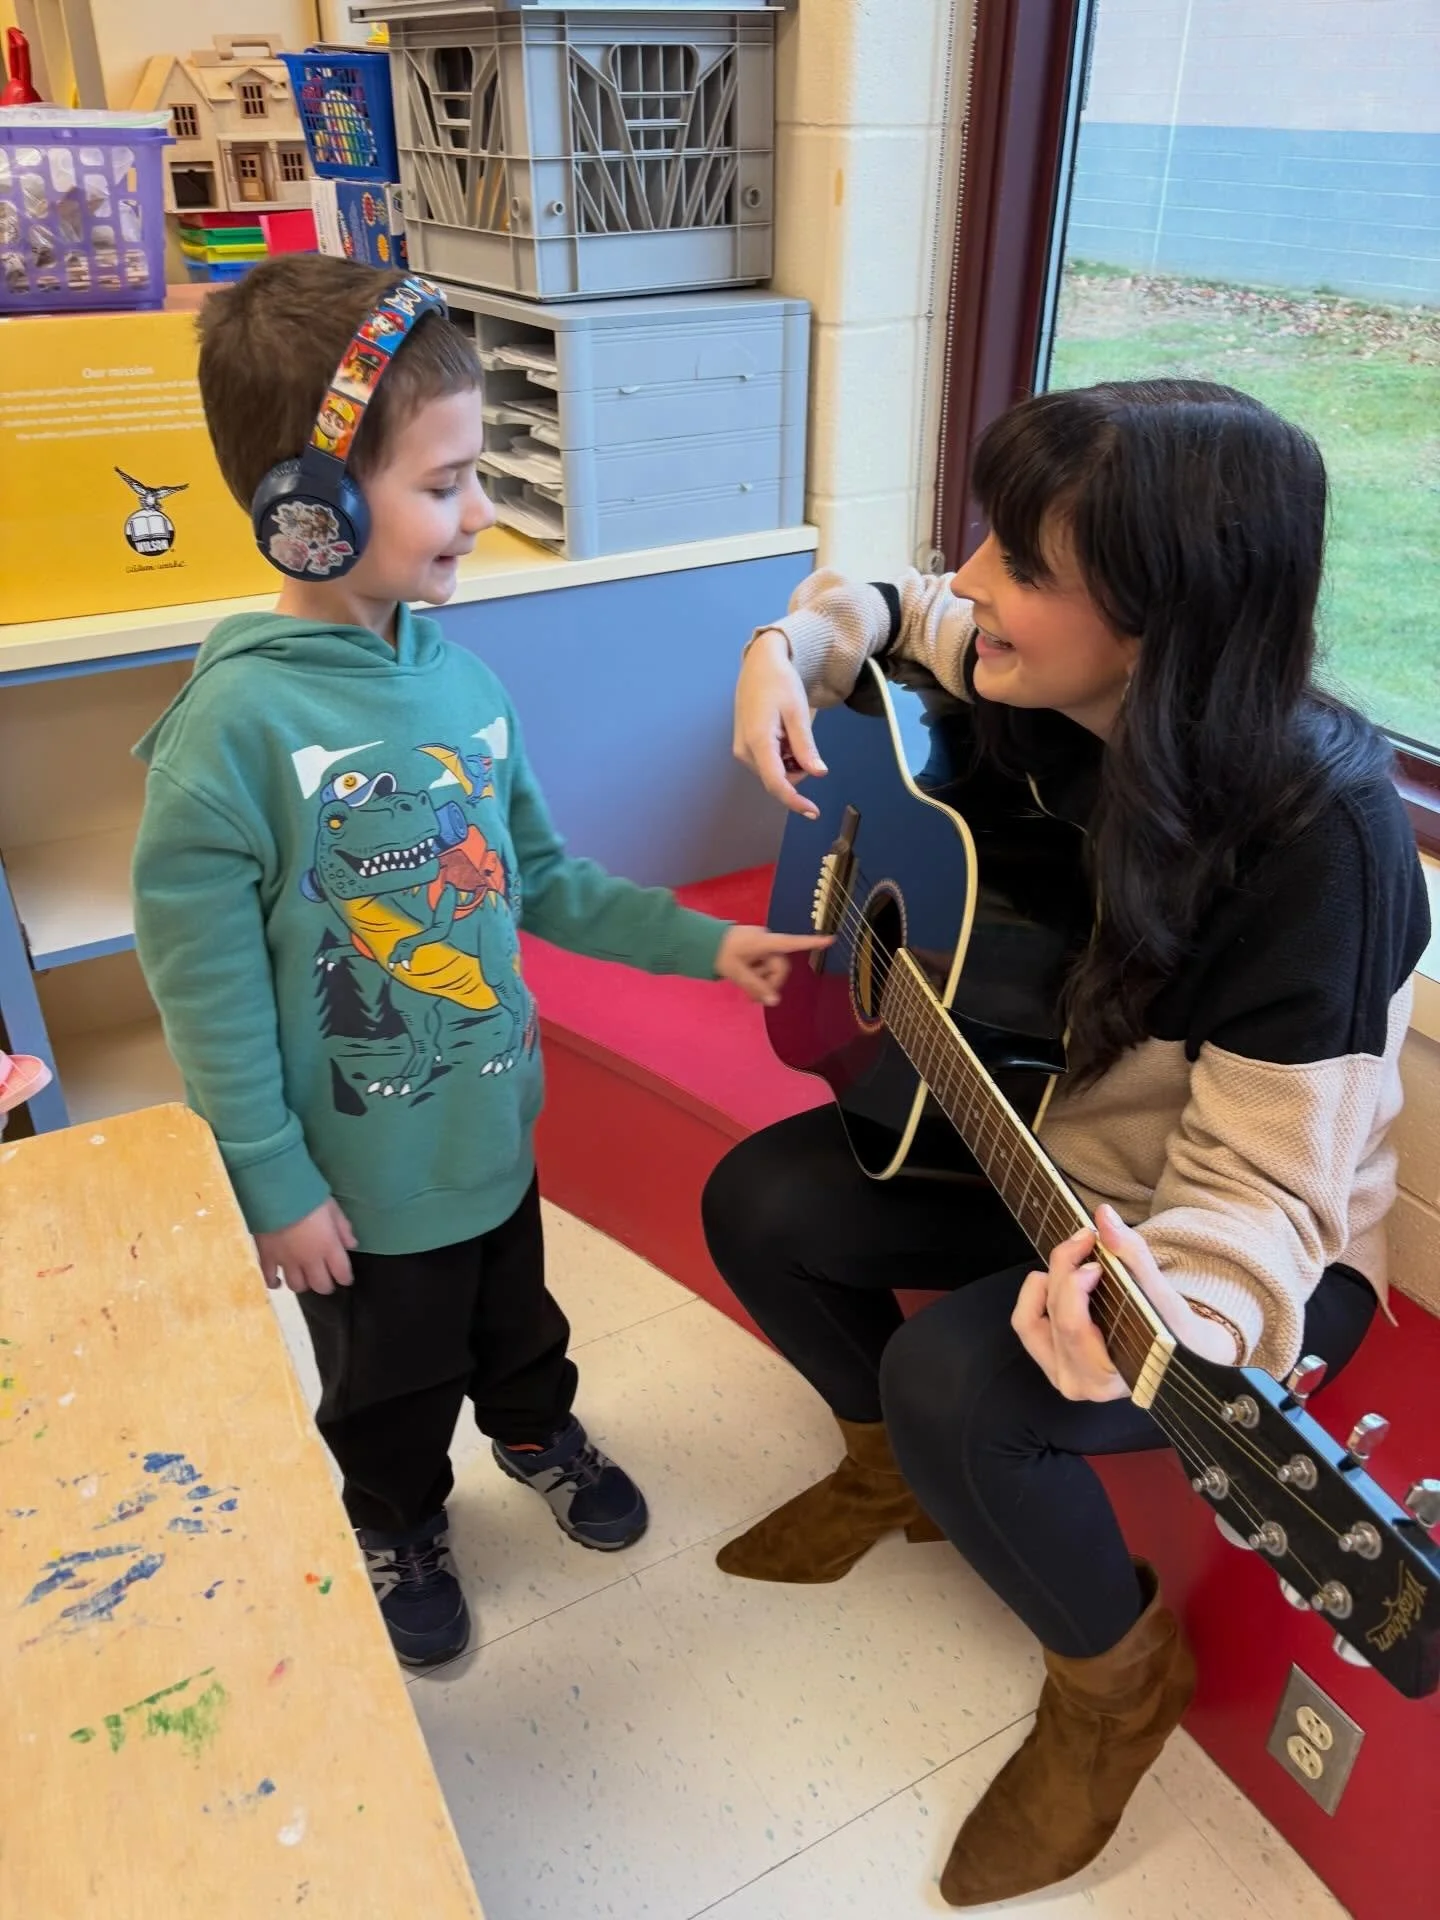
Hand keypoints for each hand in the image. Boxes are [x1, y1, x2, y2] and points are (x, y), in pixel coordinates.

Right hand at [254, 1198, 357, 1295]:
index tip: (346, 1278)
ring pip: (297, 1286)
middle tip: (326, 1280)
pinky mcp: (267, 1258)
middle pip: (320, 1285)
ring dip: (303, 1284)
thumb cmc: (308, 1196)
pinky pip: (270, 1278)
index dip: (345, 1279)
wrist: (275, 1193)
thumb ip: (343, 1228)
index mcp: (328, 1247)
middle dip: (326, 1285)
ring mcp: (287, 1261)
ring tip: (304, 1278)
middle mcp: (309, 1260)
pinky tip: (278, 1282)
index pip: (341, 1273)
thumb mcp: (332, 1208)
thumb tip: (352, 1245)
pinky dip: (274, 1283)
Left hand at [716, 925, 832, 1006]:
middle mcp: (766, 940)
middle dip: (770, 982)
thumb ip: (756, 986)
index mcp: (764, 941)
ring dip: (761, 981)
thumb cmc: (718, 953)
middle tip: (754, 999)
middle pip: (780, 965)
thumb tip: (775, 1001)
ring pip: (771, 967)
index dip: (812, 942)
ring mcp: (759, 944)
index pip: (792, 942)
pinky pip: (763, 965)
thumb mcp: (736, 972)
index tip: (831, 939)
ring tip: (746, 993)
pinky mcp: (753, 949)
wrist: (697, 940)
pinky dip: (757, 977)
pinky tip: (746, 987)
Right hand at [733, 630, 826, 817]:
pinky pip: (769, 763)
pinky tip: (783, 733)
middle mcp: (745, 752)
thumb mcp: (797, 713)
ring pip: (775, 772)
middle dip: (798, 768)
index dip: (795, 801)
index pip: (777, 783)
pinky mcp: (744, 748)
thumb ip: (806, 746)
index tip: (813, 812)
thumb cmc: (779, 683)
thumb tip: (818, 773)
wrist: (760, 665)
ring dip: (791, 760)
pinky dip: (783, 755)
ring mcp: (742, 751)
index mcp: (758, 742)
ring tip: (790, 730)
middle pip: (779, 779)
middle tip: (803, 738)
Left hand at [1012, 1204, 1239, 1401]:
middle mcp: (1078, 1383)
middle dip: (1065, 1268)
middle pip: (1051, 1315)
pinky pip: (1027, 1322)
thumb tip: (1103, 1216)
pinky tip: (1063, 1278)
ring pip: (1029, 1318)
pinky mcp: (1050, 1361)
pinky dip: (1039, 1293)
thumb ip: (1132, 1255)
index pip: (1071, 1327)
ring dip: (1047, 1281)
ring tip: (1076, 1259)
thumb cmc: (1174, 1331)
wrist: (1179, 1355)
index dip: (1074, 1283)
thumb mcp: (1161, 1294)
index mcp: (1107, 1378)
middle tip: (1087, 1239)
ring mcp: (1060, 1374)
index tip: (1097, 1259)